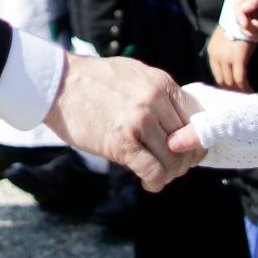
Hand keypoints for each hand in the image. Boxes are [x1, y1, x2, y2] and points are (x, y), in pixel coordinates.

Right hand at [42, 54, 196, 190]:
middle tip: (172, 167)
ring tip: (158, 175)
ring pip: (173, 160)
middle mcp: (156, 101)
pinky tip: (149, 183)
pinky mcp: (122, 143)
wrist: (60, 84)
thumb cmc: (96, 81)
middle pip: (188, 142)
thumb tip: (181, 119)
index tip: (188, 150)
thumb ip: (160, 94)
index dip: (196, 140)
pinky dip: (155, 182)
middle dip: (184, 160)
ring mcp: (140, 122)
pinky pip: (153, 171)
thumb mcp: (135, 75)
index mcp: (162, 84)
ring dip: (169, 174)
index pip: (197, 118)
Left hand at [207, 28, 256, 92]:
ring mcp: (225, 58)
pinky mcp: (237, 58)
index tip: (235, 91)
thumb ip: (225, 53)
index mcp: (212, 52)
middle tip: (243, 97)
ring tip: (248, 96)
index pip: (217, 75)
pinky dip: (246, 88)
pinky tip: (252, 91)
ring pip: (231, 82)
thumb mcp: (227, 39)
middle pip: (223, 81)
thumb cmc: (239, 26)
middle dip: (233, 91)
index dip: (226, 86)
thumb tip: (231, 69)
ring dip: (239, 91)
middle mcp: (216, 56)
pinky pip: (240, 79)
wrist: (245, 14)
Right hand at [232, 0, 257, 40]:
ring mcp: (251, 15)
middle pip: (239, 21)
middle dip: (250, 26)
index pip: (237, 7)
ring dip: (256, 32)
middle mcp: (245, 4)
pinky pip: (254, 35)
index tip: (246, 25)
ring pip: (246, 30)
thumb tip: (242, 9)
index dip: (239, 17)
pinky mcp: (257, 25)